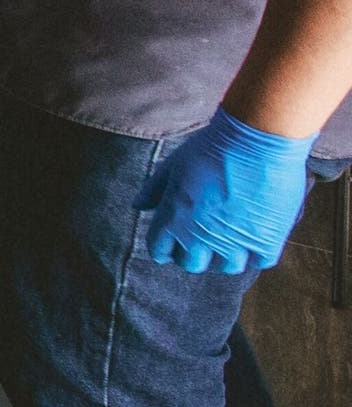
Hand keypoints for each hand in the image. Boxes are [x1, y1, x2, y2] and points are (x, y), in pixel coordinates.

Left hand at [137, 111, 316, 273]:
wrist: (257, 140)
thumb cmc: (211, 148)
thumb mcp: (173, 166)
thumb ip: (154, 190)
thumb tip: (138, 207)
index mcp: (174, 220)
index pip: (160, 251)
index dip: (164, 247)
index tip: (171, 243)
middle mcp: (202, 237)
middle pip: (192, 264)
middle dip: (192, 254)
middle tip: (200, 241)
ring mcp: (236, 241)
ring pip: (228, 266)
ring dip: (225, 256)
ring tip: (229, 240)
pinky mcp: (268, 239)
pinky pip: (259, 261)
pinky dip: (255, 253)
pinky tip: (253, 238)